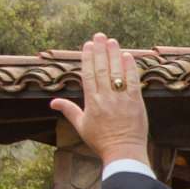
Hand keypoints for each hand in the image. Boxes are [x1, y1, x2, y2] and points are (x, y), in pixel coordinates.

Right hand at [50, 33, 150, 164]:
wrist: (123, 152)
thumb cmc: (101, 140)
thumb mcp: (81, 126)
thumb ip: (68, 110)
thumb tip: (52, 102)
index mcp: (91, 102)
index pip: (88, 75)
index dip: (88, 58)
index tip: (87, 45)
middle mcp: (106, 98)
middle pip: (102, 70)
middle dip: (100, 51)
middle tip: (99, 35)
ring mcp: (122, 100)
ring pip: (117, 73)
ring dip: (114, 55)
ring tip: (112, 41)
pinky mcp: (137, 103)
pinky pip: (133, 82)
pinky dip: (131, 68)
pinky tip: (128, 56)